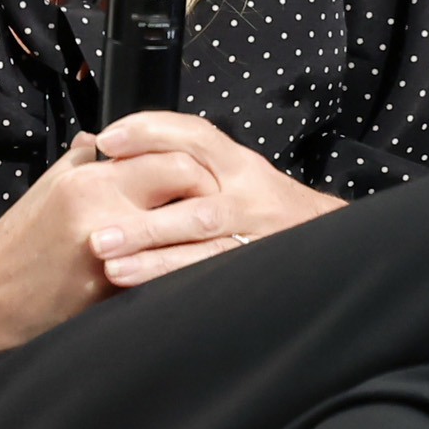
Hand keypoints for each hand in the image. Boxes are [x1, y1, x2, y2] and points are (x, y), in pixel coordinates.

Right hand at [0, 130, 221, 385]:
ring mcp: (108, 256)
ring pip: (184, 236)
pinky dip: (181, 275)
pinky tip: (193, 279)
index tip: (205, 182)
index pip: (170, 156)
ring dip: (205, 240)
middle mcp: (101, 209)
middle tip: (224, 215)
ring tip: (216, 245)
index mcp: (89, 178)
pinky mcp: (109, 297)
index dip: (197, 168)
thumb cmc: (18, 243)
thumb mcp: (49, 187)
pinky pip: (163, 279)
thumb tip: (108, 141)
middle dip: (211, 201)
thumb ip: (84, 161)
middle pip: (187, 188)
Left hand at [88, 111, 344, 288]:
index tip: (107, 141)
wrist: (332, 239)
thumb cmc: (266, 205)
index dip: (148, 133)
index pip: (193, 136)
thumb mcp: (233, 172)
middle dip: (144, 220)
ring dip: (157, 259)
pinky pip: (219, 277)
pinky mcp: (260, 270)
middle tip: (96, 233)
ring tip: (113, 268)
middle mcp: (250, 195)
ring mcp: (259, 236)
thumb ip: (186, 162)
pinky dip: (184, 284)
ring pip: (206, 246)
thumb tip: (116, 153)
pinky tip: (151, 295)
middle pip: (195, 201)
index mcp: (238, 164)